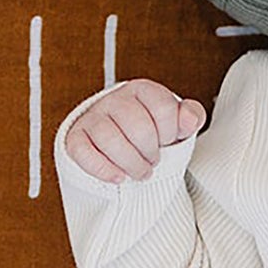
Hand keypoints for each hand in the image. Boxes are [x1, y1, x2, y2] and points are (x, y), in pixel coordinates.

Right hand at [66, 80, 207, 181]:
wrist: (122, 144)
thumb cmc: (153, 133)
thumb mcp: (176, 124)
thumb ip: (191, 116)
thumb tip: (190, 119)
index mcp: (142, 90)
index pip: (162, 108)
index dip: (170, 133)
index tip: (168, 142)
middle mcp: (114, 99)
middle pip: (137, 126)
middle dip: (151, 152)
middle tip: (153, 162)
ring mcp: (92, 117)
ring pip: (109, 139)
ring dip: (130, 163)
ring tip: (140, 173)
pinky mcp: (76, 137)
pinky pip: (82, 152)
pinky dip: (103, 169)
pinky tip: (119, 178)